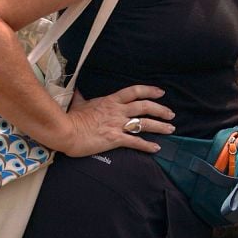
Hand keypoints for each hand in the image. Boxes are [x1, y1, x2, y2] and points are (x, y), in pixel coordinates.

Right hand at [58, 84, 174, 155]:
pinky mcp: (115, 139)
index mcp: (111, 101)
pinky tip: (156, 148)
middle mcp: (118, 111)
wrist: (65, 131)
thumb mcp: (78, 103)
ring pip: (144, 124)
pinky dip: (147, 145)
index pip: (134, 91)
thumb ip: (81, 96)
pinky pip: (135, 142)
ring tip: (171, 129)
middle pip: (145, 107)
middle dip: (161, 110)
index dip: (150, 90)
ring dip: (160, 126)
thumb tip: (77, 89)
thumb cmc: (70, 118)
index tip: (161, 92)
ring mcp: (117, 124)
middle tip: (171, 114)